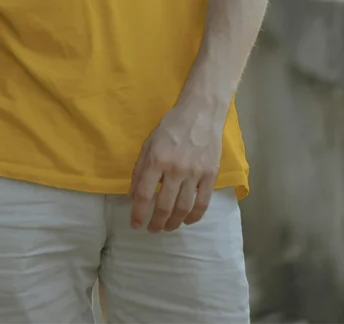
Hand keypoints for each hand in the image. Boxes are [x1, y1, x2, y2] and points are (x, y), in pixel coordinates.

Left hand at [128, 105, 223, 232]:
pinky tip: (187, 221)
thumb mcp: (149, 143)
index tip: (135, 224)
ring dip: (173, 223)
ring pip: (183, 208)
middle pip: (164, 206)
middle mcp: (175, 168)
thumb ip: (140, 169)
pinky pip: (203, 202)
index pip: (144, 194)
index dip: (138, 213)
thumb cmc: (172, 126)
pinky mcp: (210, 175)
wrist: (201, 113)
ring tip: (167, 228)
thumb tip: (133, 196)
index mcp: (157, 159)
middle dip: (156, 223)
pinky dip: (194, 216)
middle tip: (152, 229)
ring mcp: (194, 173)